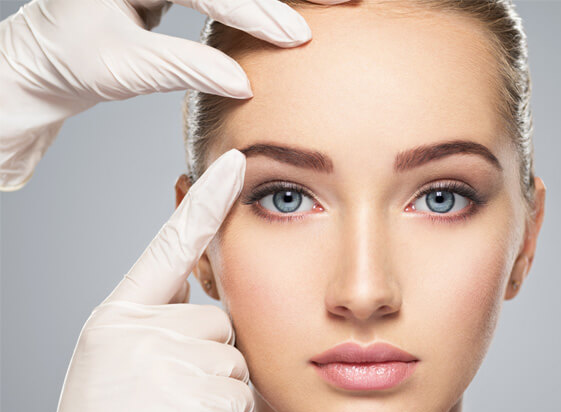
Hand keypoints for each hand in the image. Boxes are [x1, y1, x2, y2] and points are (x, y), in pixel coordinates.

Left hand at [0, 0, 348, 190]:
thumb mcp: (125, 68)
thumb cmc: (75, 61)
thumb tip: (243, 83)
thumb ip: (184, 68)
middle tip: (339, 4)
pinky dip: (262, 3)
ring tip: (331, 5)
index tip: (294, 35)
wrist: (49, 60)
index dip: (254, 11)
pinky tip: (293, 12)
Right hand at [41, 149, 251, 411]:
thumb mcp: (113, 360)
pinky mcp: (207, 400)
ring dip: (217, 388)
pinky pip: (242, 392)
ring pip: (234, 358)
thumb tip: (196, 277)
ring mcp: (172, 366)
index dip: (202, 203)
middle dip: (209, 356)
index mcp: (117, 317)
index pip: (167, 245)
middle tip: (170, 394)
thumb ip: (152, 318)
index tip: (232, 162)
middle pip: (218, 320)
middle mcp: (140, 332)